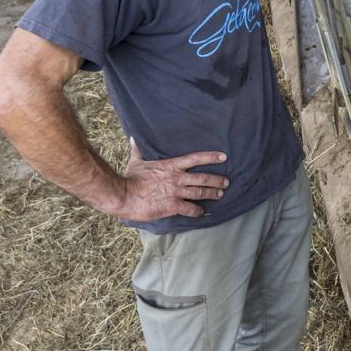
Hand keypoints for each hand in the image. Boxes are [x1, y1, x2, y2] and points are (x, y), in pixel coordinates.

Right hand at [108, 139, 229, 220]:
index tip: (224, 157)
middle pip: (202, 178)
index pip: (195, 158)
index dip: (211, 157)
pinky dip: (197, 211)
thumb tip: (132, 138)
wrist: (124, 195)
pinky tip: (200, 212)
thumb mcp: (136, 161)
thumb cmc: (130, 178)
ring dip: (212, 194)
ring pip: (199, 193)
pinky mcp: (172, 206)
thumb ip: (138, 150)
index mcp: (170, 166)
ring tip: (220, 194)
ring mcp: (175, 192)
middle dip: (216, 180)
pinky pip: (190, 209)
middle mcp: (177, 178)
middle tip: (226, 182)